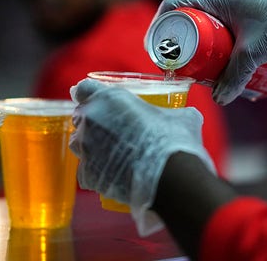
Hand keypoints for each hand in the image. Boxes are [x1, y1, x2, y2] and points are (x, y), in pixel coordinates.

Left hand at [69, 78, 215, 235]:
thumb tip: (186, 116)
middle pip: (81, 117)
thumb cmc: (174, 140)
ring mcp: (86, 149)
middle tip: (113, 131)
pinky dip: (97, 173)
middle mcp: (91, 120)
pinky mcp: (87, 175)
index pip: (84, 89)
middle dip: (93, 122)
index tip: (96, 100)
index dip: (89, 94)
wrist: (172, 178)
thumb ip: (173, 112)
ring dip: (91, 146)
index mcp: (109, 98)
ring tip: (113, 155)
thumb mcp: (181, 117)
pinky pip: (86, 172)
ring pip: (79, 144)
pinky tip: (114, 175)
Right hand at [152, 0, 266, 104]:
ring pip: (201, 19)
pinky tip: (214, 55)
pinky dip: (210, 36)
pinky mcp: (239, 4)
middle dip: (179, 42)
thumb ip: (236, 76)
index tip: (157, 51)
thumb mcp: (254, 51)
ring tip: (196, 65)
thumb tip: (220, 99)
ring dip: (196, 41)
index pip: (173, 6)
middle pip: (185, 15)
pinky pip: (215, 19)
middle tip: (178, 65)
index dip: (160, 28)